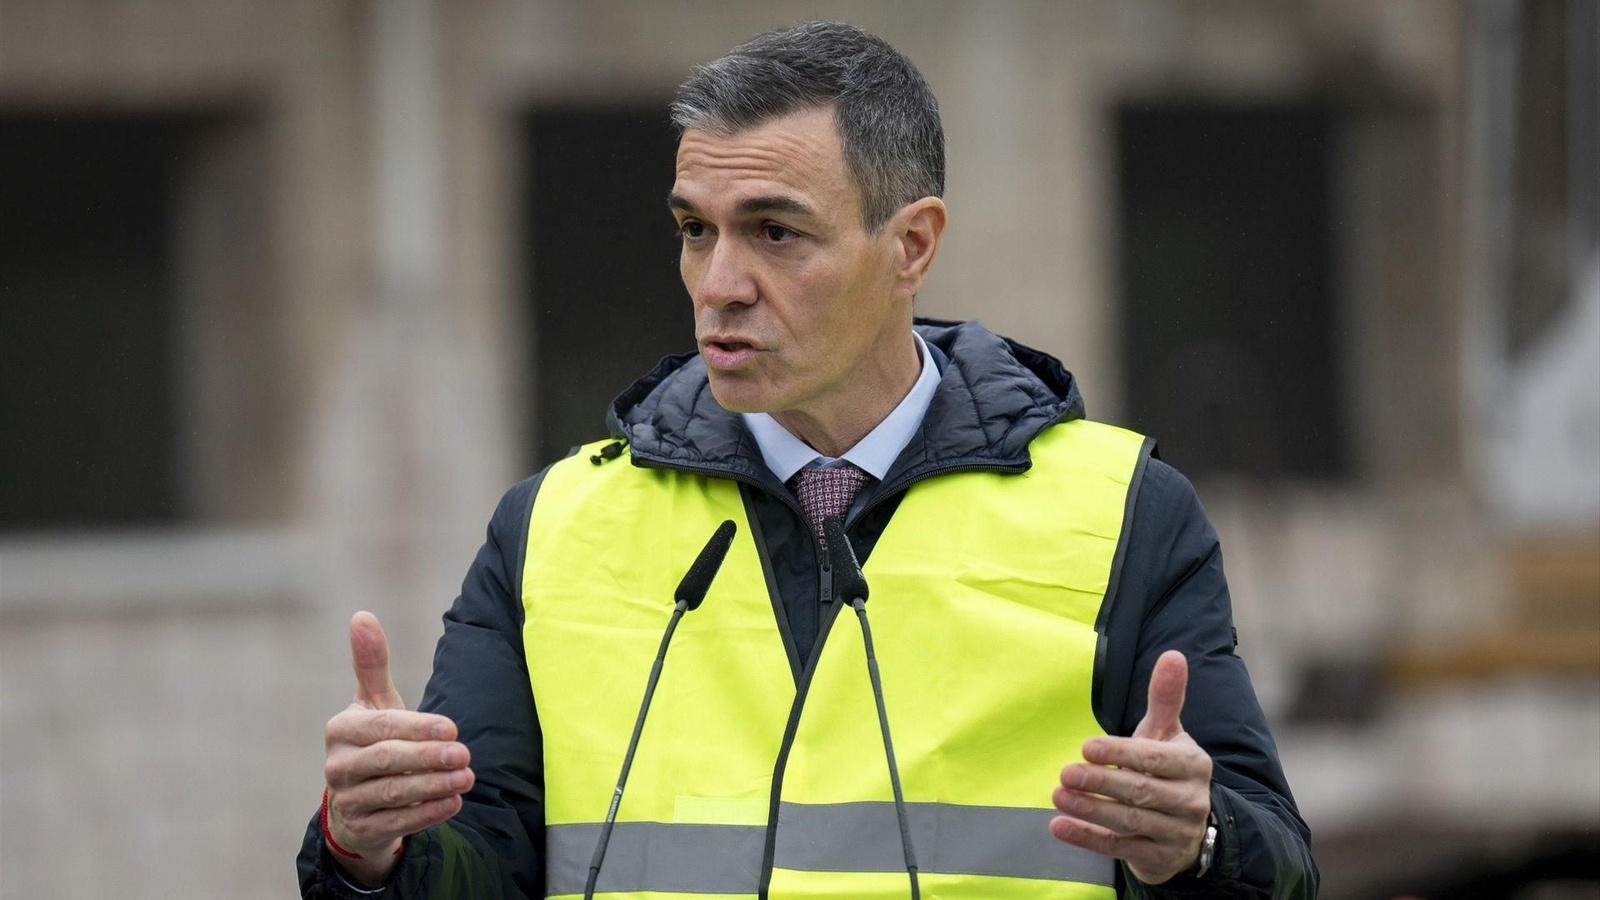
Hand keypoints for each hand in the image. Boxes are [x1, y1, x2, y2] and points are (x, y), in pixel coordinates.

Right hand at [322, 612, 473, 884]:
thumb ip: (372, 663)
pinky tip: (454, 801)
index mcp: (340, 730)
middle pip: (386, 760)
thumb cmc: (373, 740)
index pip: (382, 727)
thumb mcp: (373, 702)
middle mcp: (337, 766)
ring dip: (433, 786)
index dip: (418, 727)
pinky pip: (397, 822)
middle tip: (465, 754)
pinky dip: (427, 813)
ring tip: (467, 777)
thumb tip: (362, 615)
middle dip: (428, 757)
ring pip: (393, 794)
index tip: (453, 727)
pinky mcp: (361, 829)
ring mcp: (346, 801)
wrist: (358, 800)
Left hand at [1049, 649, 1212, 883]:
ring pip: (1128, 822)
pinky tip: (1058, 826)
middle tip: (1065, 773)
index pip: (1153, 759)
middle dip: (1100, 783)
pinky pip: (1118, 848)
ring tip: (1057, 796)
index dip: (1120, 753)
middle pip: (1140, 792)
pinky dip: (1086, 839)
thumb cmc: (1168, 770)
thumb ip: (1165, 698)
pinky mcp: (1157, 859)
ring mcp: (1175, 834)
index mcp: (1192, 765)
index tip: (1086, 746)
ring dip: (1090, 810)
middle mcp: (1189, 801)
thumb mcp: (1168, 734)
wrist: (1189, 829)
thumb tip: (1173, 655)